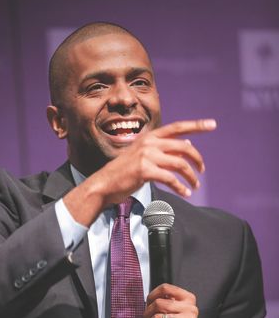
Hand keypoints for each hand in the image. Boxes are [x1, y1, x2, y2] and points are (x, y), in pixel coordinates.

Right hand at [64, 118, 215, 226]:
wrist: (105, 184)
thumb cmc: (124, 171)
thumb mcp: (143, 155)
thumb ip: (164, 150)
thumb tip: (188, 145)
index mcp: (150, 137)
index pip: (177, 127)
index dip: (197, 125)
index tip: (213, 124)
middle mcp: (149, 143)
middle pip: (183, 148)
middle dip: (197, 160)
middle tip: (201, 171)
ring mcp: (147, 156)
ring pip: (180, 164)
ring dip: (191, 177)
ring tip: (194, 186)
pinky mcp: (145, 170)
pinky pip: (170, 179)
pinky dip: (180, 187)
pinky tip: (185, 193)